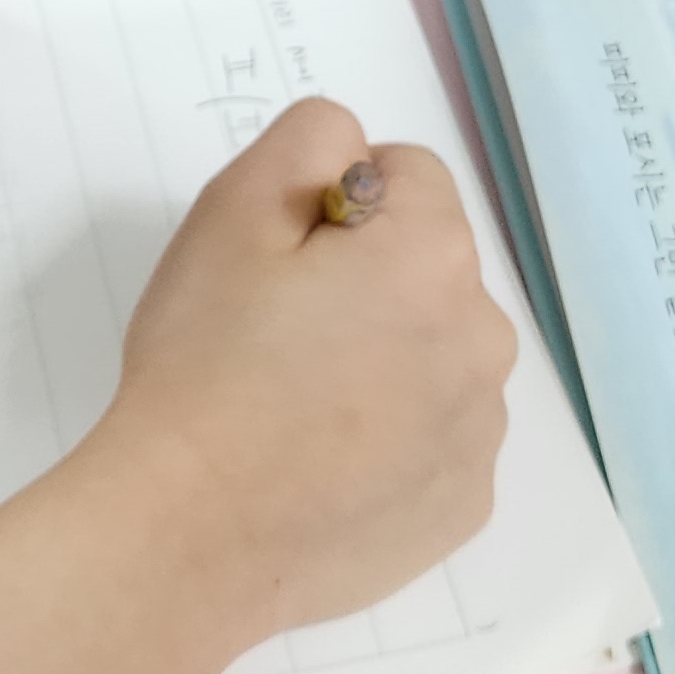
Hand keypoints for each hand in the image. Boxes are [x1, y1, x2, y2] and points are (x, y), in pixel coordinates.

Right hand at [90, 100, 516, 643]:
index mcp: (434, 255)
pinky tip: (320, 466)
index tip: (276, 261)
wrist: (191, 534)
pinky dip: (391, 440)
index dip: (331, 204)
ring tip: (294, 407)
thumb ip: (309, 140)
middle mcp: (483, 337)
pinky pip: (434, 438)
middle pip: (427, 268)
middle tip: (276, 335)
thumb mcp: (231, 211)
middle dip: (366, 280)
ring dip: (385, 358)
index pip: (405, 176)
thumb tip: (355, 153)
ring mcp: (480, 431)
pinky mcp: (462, 504)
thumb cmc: (204, 365)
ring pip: (435, 354)